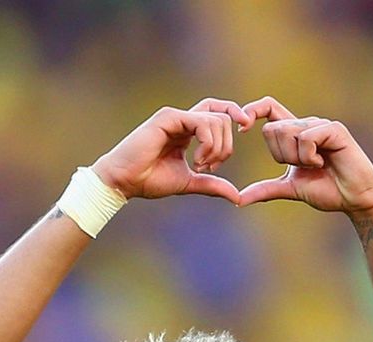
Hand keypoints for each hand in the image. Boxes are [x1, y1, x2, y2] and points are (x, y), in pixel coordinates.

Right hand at [92, 99, 249, 203]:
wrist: (125, 182)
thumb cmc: (150, 181)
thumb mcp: (189, 182)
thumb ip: (212, 184)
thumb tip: (237, 196)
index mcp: (188, 130)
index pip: (219, 112)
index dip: (236, 115)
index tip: (247, 129)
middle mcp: (183, 119)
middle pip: (223, 118)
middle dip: (226, 146)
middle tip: (210, 167)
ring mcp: (176, 116)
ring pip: (216, 120)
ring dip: (216, 148)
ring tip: (200, 166)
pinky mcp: (168, 117)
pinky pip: (201, 122)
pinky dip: (207, 143)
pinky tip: (197, 160)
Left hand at [238, 97, 372, 213]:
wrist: (354, 198)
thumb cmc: (327, 190)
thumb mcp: (290, 189)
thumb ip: (266, 189)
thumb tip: (239, 199)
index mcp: (295, 133)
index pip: (269, 108)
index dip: (253, 110)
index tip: (242, 127)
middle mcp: (306, 124)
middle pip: (273, 129)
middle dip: (281, 155)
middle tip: (302, 167)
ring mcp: (320, 124)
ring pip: (288, 132)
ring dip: (296, 158)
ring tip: (316, 165)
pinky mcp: (333, 129)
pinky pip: (306, 137)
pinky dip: (309, 156)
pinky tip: (324, 162)